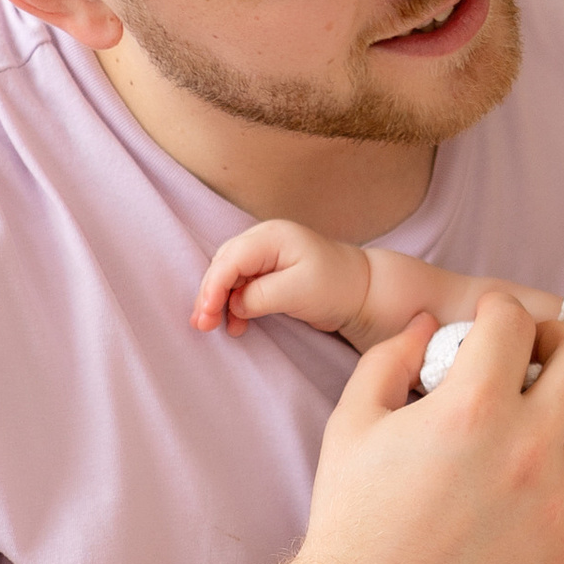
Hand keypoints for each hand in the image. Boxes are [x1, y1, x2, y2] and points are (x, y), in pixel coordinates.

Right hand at [192, 218, 370, 341]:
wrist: (362, 292)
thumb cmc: (337, 288)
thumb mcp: (299, 292)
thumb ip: (261, 296)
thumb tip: (234, 304)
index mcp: (272, 237)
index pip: (231, 259)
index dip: (213, 286)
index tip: (207, 313)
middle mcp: (264, 240)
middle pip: (223, 265)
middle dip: (209, 295)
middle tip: (201, 325)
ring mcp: (265, 255)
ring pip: (228, 275)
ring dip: (217, 301)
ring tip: (210, 327)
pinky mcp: (267, 273)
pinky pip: (240, 286)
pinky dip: (232, 304)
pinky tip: (234, 324)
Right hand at [295, 291, 563, 563]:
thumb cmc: (353, 522)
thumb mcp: (353, 424)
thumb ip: (391, 359)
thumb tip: (427, 325)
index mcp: (473, 408)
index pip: (517, 322)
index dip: (500, 311)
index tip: (491, 321)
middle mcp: (528, 449)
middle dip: (561, 345)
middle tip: (535, 358)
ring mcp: (555, 501)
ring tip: (538, 424)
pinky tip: (527, 485)